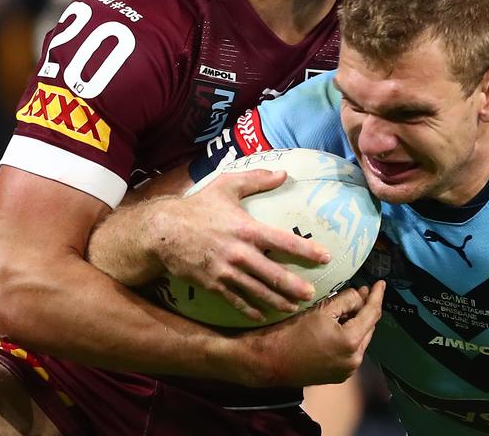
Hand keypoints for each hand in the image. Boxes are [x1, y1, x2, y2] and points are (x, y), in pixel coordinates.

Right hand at [151, 169, 330, 320]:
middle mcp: (239, 254)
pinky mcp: (213, 285)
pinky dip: (250, 310)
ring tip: (294, 308)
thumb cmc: (196, 207)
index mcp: (246, 229)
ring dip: (277, 302)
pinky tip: (262, 316)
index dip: (306, 250)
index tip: (326, 257)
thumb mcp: (226, 185)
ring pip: (257, 292)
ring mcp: (226, 272)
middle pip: (273, 274)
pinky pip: (236, 301)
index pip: (283, 241)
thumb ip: (256, 180)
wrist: (162, 233)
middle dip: (295, 287)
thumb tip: (283, 173)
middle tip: (312, 295)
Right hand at [247, 282, 384, 385]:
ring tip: (350, 307)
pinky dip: (350, 338)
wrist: (270, 361)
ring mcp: (347, 371)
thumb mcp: (321, 310)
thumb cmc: (291, 333)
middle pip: (369, 328)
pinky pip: (351, 352)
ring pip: (361, 340)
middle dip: (366, 309)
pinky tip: (340, 326)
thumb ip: (346, 300)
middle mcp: (354, 360)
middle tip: (361, 292)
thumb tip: (360, 296)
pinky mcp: (338, 376)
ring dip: (358, 323)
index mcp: (351, 342)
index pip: (372, 314)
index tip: (381, 284)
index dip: (377, 296)